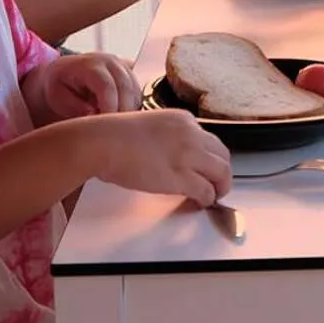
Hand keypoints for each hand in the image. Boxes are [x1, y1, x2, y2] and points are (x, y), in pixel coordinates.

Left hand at [26, 53, 140, 124]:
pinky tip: (119, 121)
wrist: (65, 71)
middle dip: (121, 114)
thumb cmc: (59, 86)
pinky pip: (138, 95)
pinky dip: (131, 109)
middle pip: (126, 88)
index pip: (107, 86)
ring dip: (128, 113)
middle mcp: (111, 62)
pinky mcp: (131, 76)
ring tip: (114, 129)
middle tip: (113, 135)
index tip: (105, 128)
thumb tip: (94, 115)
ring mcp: (124, 67)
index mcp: (90, 65)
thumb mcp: (59, 98)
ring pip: (135, 93)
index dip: (109, 108)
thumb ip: (75, 106)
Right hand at [82, 109, 232, 205]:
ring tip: (213, 196)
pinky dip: (208, 198)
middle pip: (222, 154)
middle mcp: (191, 134)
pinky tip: (200, 202)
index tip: (206, 168)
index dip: (210, 157)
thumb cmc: (113, 136)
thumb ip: (168, 137)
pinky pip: (206, 190)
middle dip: (222, 172)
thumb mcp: (150, 126)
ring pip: (222, 172)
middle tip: (217, 184)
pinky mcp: (180, 176)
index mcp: (184, 120)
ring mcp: (187, 154)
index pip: (209, 139)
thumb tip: (172, 157)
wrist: (101, 142)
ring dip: (221, 187)